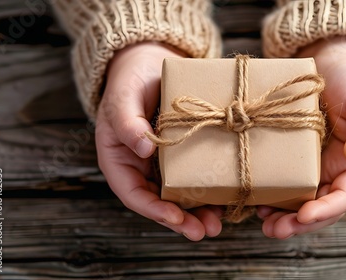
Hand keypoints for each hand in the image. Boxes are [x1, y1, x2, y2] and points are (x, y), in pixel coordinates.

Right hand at [95, 42, 222, 240]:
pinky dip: (208, 190)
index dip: (153, 209)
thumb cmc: (131, 81)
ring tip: (217, 224)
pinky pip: (194, 177)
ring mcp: (163, 164)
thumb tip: (143, 148)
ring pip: (178, 195)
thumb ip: (127, 121)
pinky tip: (225, 198)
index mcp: (119, 159)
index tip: (175, 218)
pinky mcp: (184, 156)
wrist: (152, 67)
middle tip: (203, 231)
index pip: (132, 193)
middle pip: (159, 202)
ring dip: (197, 212)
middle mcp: (141, 167)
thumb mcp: (123, 96)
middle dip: (181, 220)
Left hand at [258, 37, 345, 238]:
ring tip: (264, 223)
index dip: (326, 210)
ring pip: (300, 202)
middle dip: (299, 224)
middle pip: (319, 208)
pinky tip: (256, 202)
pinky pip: (284, 185)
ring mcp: (313, 169)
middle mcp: (335, 172)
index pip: (345, 196)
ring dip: (283, 217)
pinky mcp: (294, 161)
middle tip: (275, 230)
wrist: (331, 70)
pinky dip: (272, 197)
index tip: (304, 216)